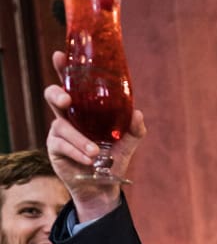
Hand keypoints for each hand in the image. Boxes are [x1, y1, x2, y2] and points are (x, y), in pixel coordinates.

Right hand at [44, 51, 146, 220]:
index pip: (71, 83)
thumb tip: (137, 113)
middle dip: (57, 94)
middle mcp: (68, 116)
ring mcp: (59, 132)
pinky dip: (77, 152)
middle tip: (67, 100)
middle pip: (53, 95)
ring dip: (79, 139)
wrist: (104, 187)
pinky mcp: (55, 149)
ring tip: (95, 152)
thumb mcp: (128, 143)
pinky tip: (89, 159)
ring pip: (62, 126)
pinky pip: (62, 145)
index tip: (60, 56)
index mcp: (84, 108)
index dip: (63, 69)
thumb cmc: (113, 159)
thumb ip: (135, 129)